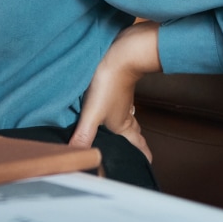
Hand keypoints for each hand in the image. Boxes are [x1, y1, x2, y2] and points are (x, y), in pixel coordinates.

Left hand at [71, 21, 160, 161]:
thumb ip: (84, 135)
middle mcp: (125, 116)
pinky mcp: (118, 89)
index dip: (142, 157)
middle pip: (135, 135)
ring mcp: (123, 102)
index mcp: (121, 127)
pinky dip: (120, 114)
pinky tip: (113, 110)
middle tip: (138, 155)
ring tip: (125, 137)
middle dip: (137, 147)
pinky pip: (122, 107)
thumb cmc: (109, 84)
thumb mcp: (92, 113)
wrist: (121, 55)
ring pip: (130, 121)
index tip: (146, 166)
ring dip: (129, 131)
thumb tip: (76, 156)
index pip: (138, 146)